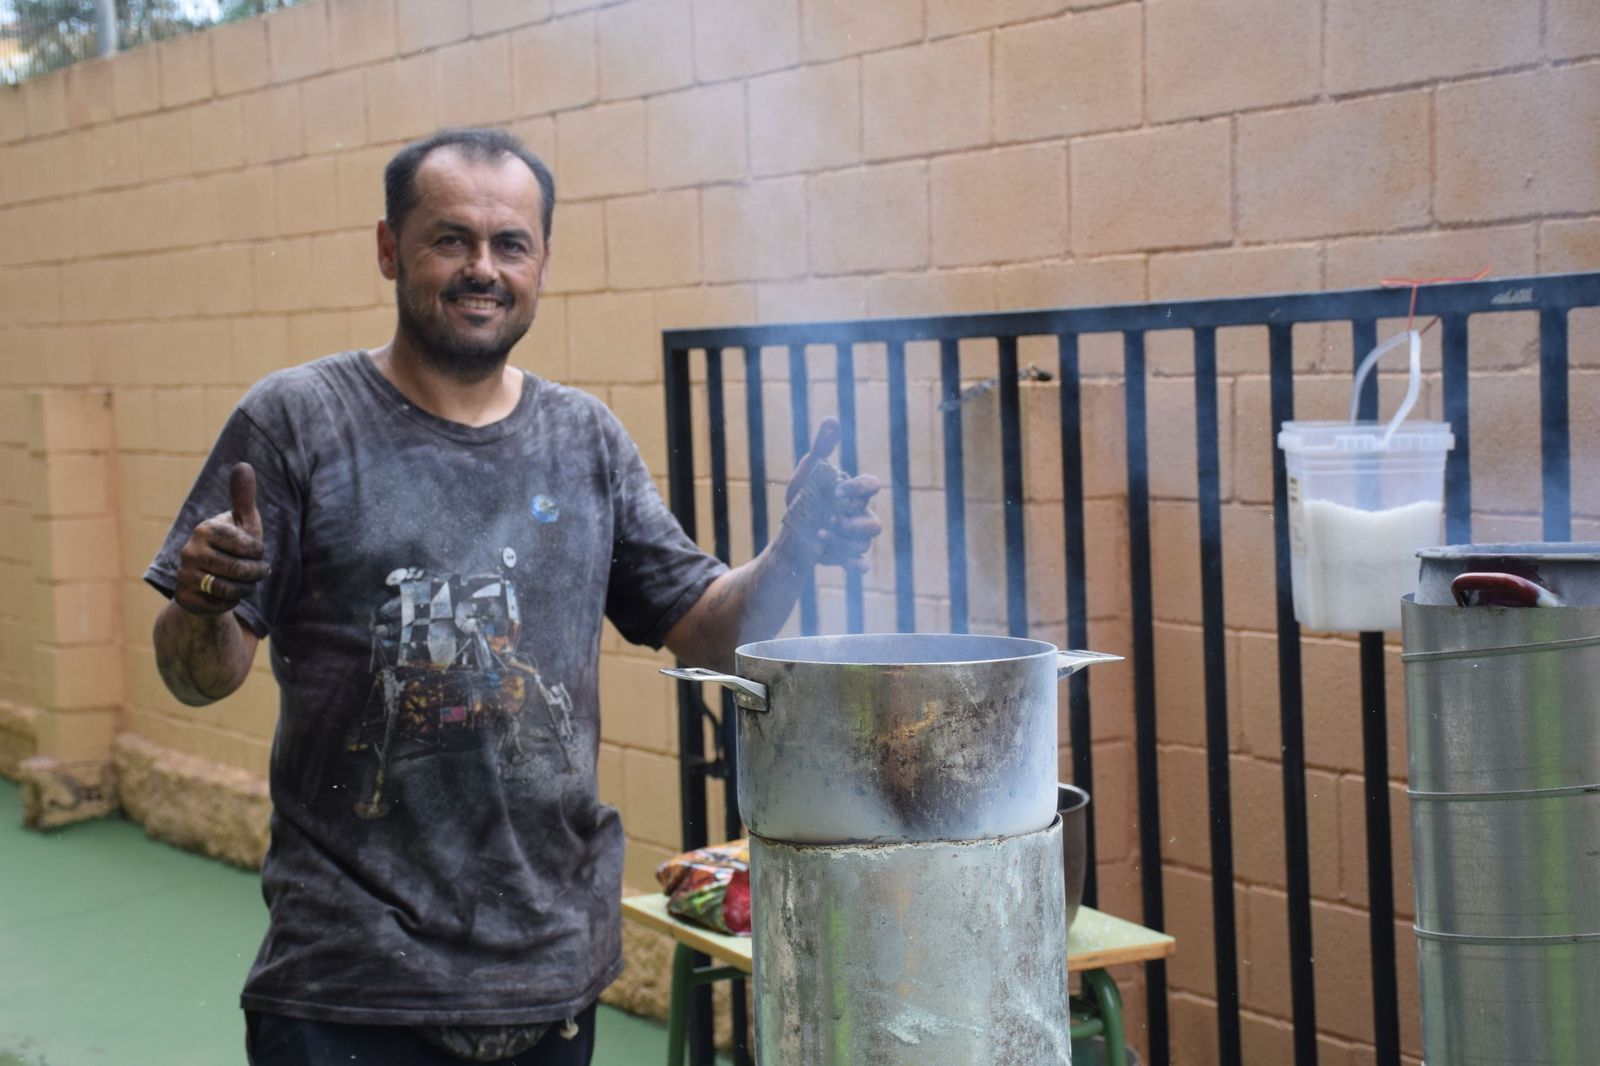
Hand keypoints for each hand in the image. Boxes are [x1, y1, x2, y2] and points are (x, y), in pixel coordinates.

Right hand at [173, 463, 269, 615]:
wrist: (209, 582)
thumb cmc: (233, 548)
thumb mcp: (243, 523)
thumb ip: (243, 497)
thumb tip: (243, 464)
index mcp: (205, 529)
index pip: (249, 547)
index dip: (259, 553)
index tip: (255, 552)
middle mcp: (189, 550)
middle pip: (240, 570)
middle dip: (256, 574)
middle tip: (257, 572)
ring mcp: (184, 575)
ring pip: (231, 589)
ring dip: (245, 589)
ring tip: (243, 582)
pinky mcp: (184, 598)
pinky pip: (220, 605)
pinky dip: (230, 602)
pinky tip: (224, 595)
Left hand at [782, 418, 881, 573]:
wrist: (790, 533)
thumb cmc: (804, 499)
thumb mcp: (809, 473)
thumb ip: (822, 449)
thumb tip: (831, 419)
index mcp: (854, 493)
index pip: (870, 486)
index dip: (858, 489)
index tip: (836, 492)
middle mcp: (860, 515)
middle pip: (874, 524)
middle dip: (853, 523)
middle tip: (830, 519)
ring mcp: (855, 538)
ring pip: (863, 543)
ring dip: (842, 541)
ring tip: (818, 535)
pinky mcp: (847, 556)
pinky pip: (862, 563)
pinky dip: (857, 565)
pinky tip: (849, 565)